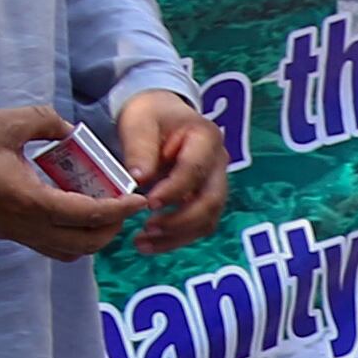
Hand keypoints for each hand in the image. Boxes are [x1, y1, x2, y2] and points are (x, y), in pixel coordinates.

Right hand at [0, 102, 150, 260]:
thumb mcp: (7, 123)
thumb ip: (46, 121)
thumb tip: (69, 130)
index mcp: (32, 202)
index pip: (91, 215)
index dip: (121, 209)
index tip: (140, 200)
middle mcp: (26, 226)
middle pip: (86, 244)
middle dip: (112, 228)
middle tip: (122, 205)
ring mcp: (14, 234)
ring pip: (67, 251)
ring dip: (90, 237)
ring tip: (100, 210)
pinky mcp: (3, 233)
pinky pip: (47, 245)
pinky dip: (68, 236)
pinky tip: (68, 209)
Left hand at [112, 86, 229, 251]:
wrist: (161, 113)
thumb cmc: (151, 114)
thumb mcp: (139, 122)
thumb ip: (140, 148)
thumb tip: (138, 179)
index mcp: (206, 138)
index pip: (194, 170)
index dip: (174, 190)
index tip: (148, 204)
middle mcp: (219, 163)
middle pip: (210, 201)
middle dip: (179, 221)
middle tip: (147, 230)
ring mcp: (216, 182)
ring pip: (208, 219)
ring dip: (178, 235)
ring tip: (143, 243)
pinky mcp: (206, 198)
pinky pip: (200, 224)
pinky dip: (177, 237)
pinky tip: (151, 242)